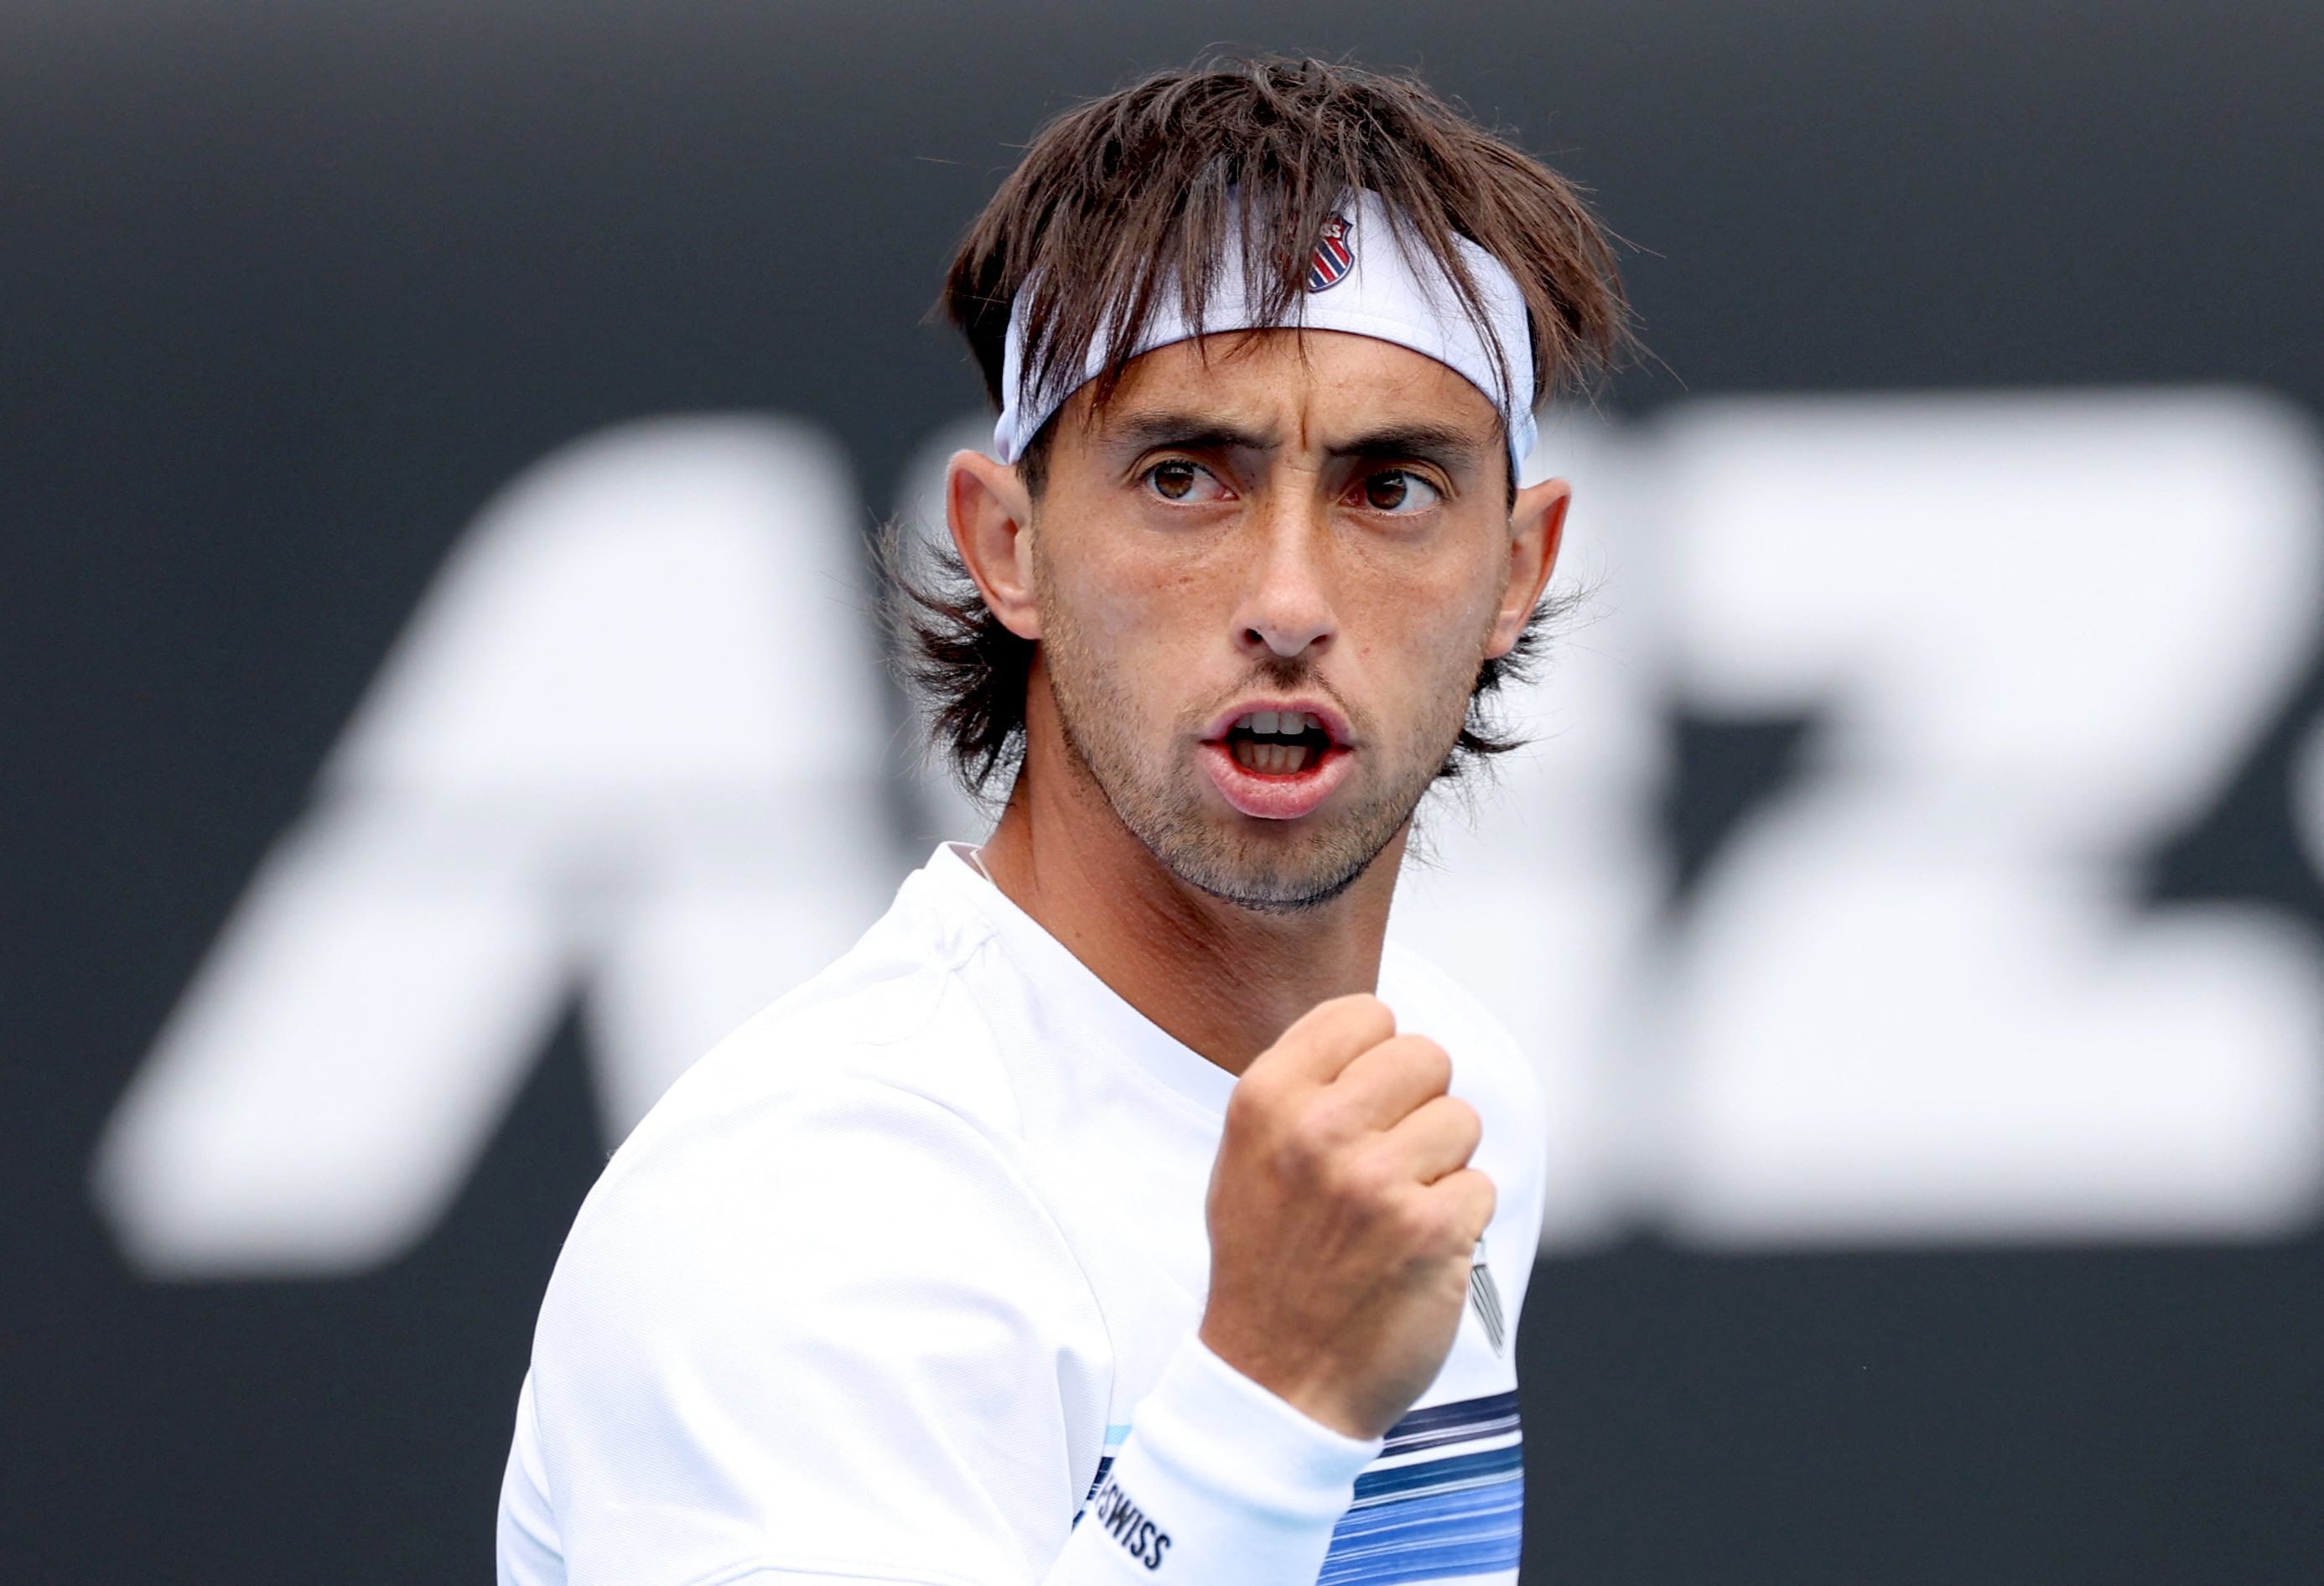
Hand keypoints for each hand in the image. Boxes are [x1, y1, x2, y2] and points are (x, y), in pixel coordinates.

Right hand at [1197, 993, 1493, 1440]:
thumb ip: (1302, 1088)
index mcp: (1267, 1100)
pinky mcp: (1432, 1230)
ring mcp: (1377, 1180)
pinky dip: (1459, 1220)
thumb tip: (1377, 1034)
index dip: (1377, 1056)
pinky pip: (1481, 1185)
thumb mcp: (1245, 1157)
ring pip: (1462, 1119)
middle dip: (1422, 1104)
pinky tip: (1415, 1251)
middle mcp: (1318, 1130)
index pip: (1365, 1014)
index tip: (1365, 1103)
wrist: (1276, 1382)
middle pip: (1427, 1055)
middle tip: (1392, 1158)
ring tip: (1398, 1210)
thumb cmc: (1268, 1266)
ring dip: (1444, 1165)